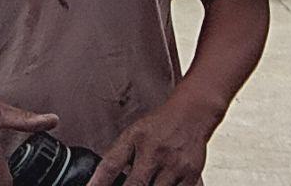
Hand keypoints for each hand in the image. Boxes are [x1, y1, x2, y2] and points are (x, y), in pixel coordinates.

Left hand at [88, 95, 212, 185]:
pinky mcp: (191, 175)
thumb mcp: (134, 133)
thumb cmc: (161, 124)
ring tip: (146, 184)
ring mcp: (174, 165)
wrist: (193, 112)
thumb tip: (102, 181)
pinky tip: (160, 185)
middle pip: (135, 185)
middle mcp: (154, 152)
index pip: (110, 166)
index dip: (97, 183)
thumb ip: (120, 156)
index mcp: (135, 139)